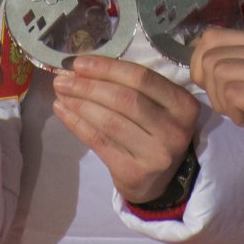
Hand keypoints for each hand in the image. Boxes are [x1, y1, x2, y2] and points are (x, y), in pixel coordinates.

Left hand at [51, 54, 200, 204]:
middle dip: (88, 87)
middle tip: (62, 79)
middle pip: (124, 100)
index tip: (80, 63)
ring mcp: (155, 154)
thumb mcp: (158, 105)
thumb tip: (83, 69)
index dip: (107, 68)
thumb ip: (130, 86)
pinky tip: (63, 111)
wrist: (163, 180)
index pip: (142, 78)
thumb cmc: (156, 130)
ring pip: (110, 122)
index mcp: (183, 105)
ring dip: (79, 104)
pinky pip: (99, 142)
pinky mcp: (134, 173)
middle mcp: (174, 130)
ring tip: (60, 93)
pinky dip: (77, 124)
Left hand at [189, 29, 243, 189]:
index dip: (202, 67)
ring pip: (221, 74)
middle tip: (239, 109)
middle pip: (212, 57)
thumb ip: (238, 71)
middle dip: (213, 90)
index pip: (214, 37)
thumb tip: (199, 65)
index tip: (220, 92)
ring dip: (226, 104)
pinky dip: (237, 115)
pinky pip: (235, 94)